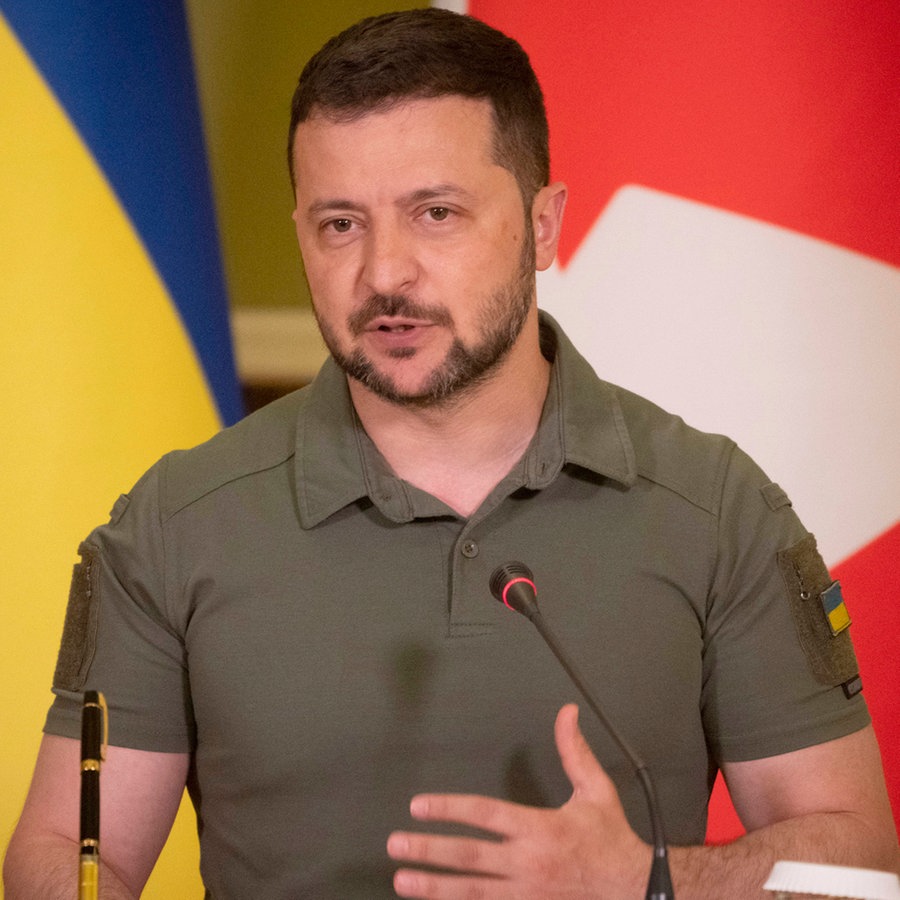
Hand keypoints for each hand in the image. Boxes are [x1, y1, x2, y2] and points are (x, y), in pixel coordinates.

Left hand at [386, 703, 651, 898]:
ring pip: (471, 891)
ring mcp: (526, 894)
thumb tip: (566, 713)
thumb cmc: (612, 840)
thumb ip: (575, 752)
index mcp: (541, 829)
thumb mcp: (597, 791)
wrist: (636, 891)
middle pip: (469, 856)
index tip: (420, 805)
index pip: (486, 815)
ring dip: (434, 886)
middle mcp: (528, 863)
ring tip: (403, 879)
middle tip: (397, 844)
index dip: (450, 808)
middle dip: (429, 850)